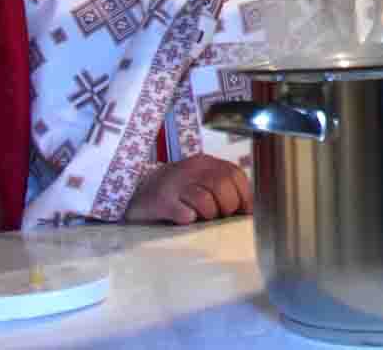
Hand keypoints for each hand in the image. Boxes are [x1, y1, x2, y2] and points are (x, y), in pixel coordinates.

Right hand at [126, 154, 252, 223]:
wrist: (135, 191)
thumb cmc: (175, 191)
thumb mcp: (199, 181)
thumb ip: (222, 188)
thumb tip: (248, 210)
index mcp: (205, 163)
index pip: (235, 173)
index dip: (245, 195)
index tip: (245, 211)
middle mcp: (191, 169)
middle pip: (222, 185)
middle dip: (228, 206)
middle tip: (220, 216)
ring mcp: (174, 184)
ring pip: (206, 199)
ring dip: (210, 214)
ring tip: (202, 217)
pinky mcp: (160, 202)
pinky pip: (184, 213)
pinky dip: (190, 219)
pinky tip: (186, 218)